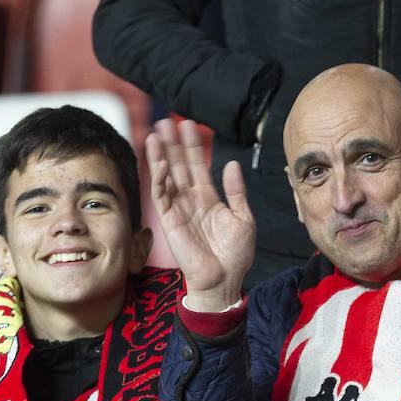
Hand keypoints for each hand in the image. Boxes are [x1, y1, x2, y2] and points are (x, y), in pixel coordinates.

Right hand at [146, 118, 255, 311]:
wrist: (224, 280)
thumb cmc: (235, 254)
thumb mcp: (243, 218)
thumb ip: (236, 191)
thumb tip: (230, 164)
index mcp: (208, 198)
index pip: (198, 165)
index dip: (193, 145)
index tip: (189, 124)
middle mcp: (191, 200)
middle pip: (179, 165)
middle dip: (173, 143)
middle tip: (167, 120)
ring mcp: (178, 209)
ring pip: (166, 176)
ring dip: (161, 155)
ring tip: (156, 133)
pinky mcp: (169, 220)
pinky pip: (161, 195)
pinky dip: (159, 177)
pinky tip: (159, 161)